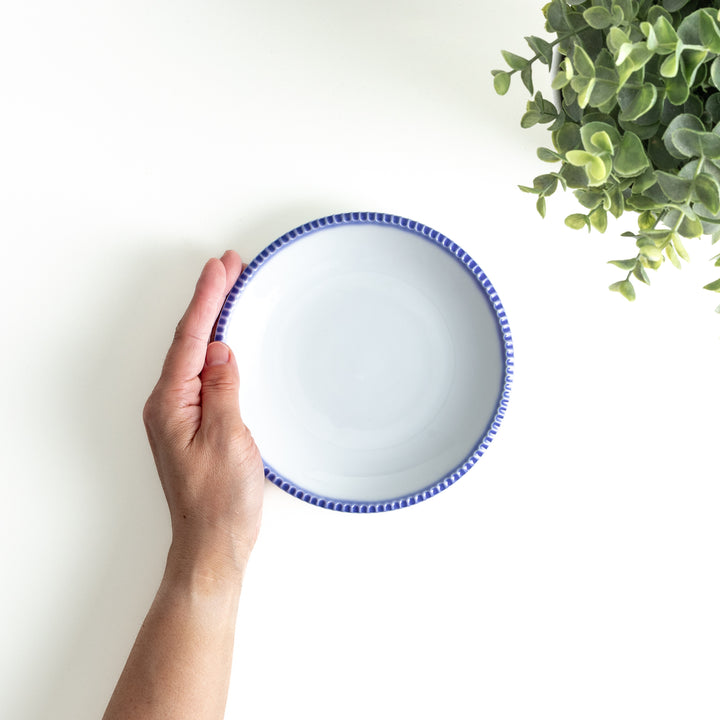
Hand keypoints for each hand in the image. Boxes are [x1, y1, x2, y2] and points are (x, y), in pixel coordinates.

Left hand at [143, 250, 264, 581]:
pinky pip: (203, 373)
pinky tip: (225, 339)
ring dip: (212, 319)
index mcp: (171, 404)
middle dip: (209, 300)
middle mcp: (169, 405)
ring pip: (195, 354)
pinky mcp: (195, 422)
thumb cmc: (220, 501)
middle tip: (228, 267)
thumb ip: (222, 390)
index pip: (190, 339)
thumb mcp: (228, 439)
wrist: (214, 543)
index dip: (207, 300)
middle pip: (188, 340)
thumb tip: (219, 349)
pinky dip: (215, 347)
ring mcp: (180, 414)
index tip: (221, 269)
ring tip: (228, 289)